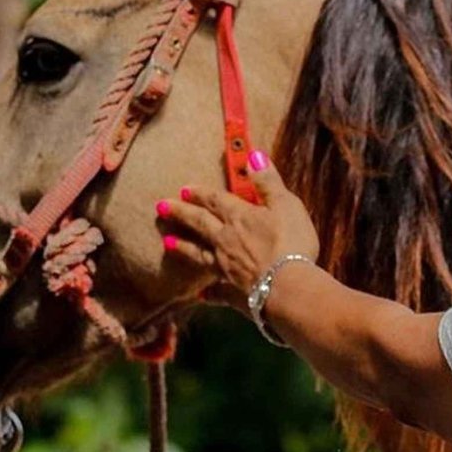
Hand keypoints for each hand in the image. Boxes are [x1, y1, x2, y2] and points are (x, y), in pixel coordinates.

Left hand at [155, 150, 320, 310]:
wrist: (289, 287)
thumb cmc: (291, 242)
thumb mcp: (285, 204)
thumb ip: (268, 181)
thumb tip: (253, 156)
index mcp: (239, 217)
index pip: (215, 200)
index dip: (200, 193)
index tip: (183, 188)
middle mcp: (226, 240)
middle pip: (199, 224)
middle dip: (180, 214)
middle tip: (160, 207)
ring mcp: (227, 267)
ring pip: (199, 254)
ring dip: (183, 247)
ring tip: (166, 243)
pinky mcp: (235, 291)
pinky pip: (218, 292)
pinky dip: (209, 292)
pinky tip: (201, 295)